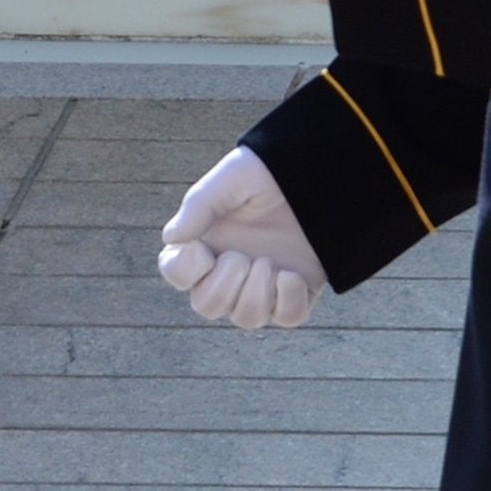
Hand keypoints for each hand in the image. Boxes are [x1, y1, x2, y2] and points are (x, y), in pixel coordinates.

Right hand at [156, 147, 329, 330]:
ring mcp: (264, 283)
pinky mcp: (297, 290)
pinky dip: (287, 301)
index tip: (201, 247)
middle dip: (224, 285)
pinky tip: (291, 274)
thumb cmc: (269, 172)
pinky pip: (288, 317)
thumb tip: (171, 237)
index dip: (185, 270)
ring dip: (256, 294)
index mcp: (207, 240)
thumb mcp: (232, 178)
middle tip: (242, 256)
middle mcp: (231, 268)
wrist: (319, 173)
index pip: (177, 274)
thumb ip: (198, 205)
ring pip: (247, 318)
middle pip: (207, 306)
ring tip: (269, 263)